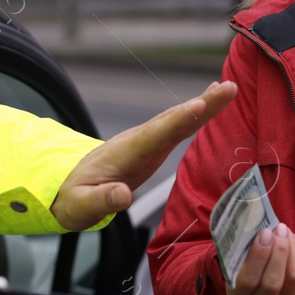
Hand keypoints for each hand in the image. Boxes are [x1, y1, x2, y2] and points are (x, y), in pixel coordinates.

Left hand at [50, 81, 237, 230]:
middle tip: (229, 88)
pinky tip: (210, 104)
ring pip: (177, 120)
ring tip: (228, 89)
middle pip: (173, 120)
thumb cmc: (73, 198)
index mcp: (124, 153)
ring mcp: (145, 142)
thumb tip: (124, 196)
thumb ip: (101, 200)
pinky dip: (195, 115)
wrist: (66, 187)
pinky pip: (177, 127)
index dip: (178, 120)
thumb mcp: (81, 205)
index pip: (154, 135)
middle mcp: (137, 141)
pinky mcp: (151, 147)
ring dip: (203, 104)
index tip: (200, 105)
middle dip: (201, 104)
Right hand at [223, 222, 294, 294]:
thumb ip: (243, 242)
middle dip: (279, 252)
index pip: (248, 282)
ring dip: (293, 250)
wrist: (262, 263)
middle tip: (280, 229)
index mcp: (238, 293)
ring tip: (286, 231)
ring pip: (294, 278)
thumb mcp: (238, 249)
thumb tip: (256, 221)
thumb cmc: (245, 252)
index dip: (258, 257)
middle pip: (273, 284)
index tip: (265, 233)